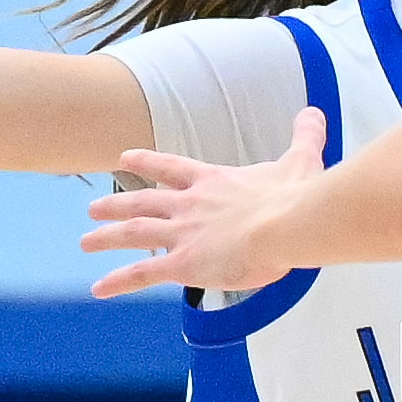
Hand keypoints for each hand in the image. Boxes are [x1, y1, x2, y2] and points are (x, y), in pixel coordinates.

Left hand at [82, 112, 323, 300]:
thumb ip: (304, 138)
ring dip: (107, 237)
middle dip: (115, 205)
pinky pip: (144, 273)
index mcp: (212, 182)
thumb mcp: (300, 161)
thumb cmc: (294, 196)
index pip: (170, 168)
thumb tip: (315, 113)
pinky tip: (99, 288)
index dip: (146, 163)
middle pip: (142, 203)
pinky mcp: (184, 263)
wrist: (286, 223)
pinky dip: (119, 281)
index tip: (124, 158)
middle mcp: (188, 206)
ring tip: (86, 242)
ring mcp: (182, 234)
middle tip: (93, 208)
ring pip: (133, 235)